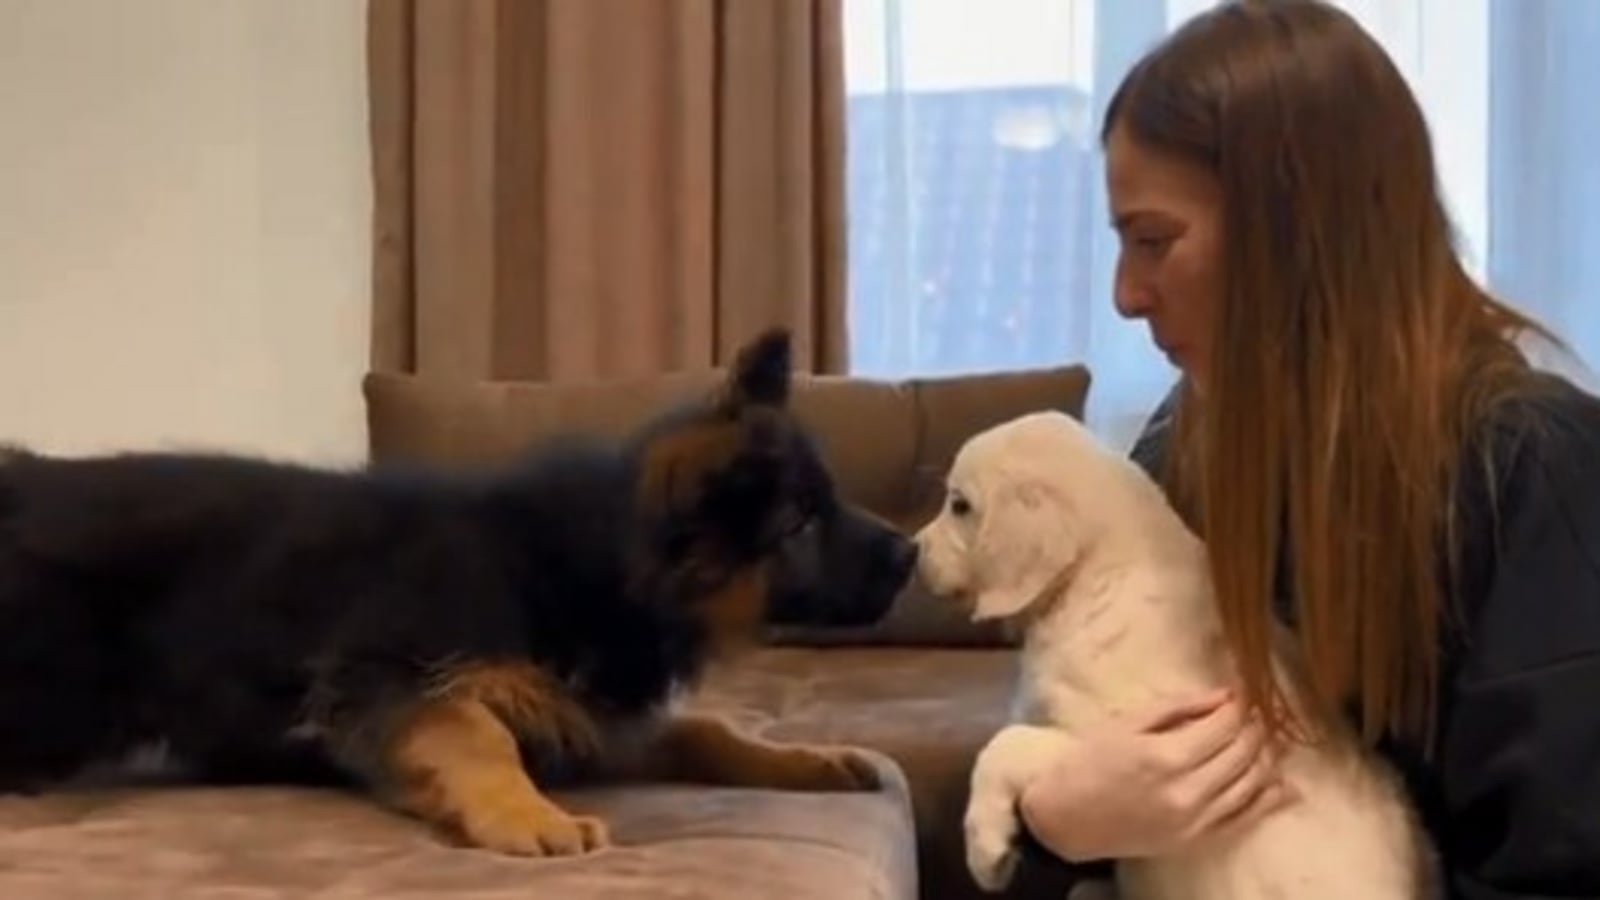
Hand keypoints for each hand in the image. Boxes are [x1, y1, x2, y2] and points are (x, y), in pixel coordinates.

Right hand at [1017, 688, 1292, 861]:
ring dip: (1266, 758)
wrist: (1065, 816)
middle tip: (1258, 712)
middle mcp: (1187, 791)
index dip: (1241, 705)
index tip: (1246, 692)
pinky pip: (1245, 820)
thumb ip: (1178, 707)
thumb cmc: (1089, 761)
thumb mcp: (1126, 722)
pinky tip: (1283, 785)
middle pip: (1244, 753)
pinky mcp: (1196, 842)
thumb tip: (1225, 695)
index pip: (1225, 725)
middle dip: (1257, 728)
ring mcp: (1195, 821)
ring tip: (1267, 739)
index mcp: (1165, 756)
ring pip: (1252, 784)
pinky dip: (1269, 801)